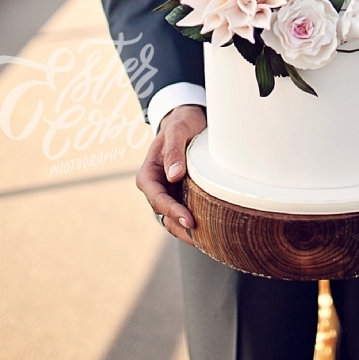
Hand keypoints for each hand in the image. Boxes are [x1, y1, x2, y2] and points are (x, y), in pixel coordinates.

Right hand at [136, 104, 206, 240]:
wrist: (188, 119)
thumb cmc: (181, 122)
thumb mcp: (179, 130)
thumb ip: (174, 150)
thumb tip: (173, 176)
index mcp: (149, 174)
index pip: (157, 199)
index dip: (172, 212)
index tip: (190, 220)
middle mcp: (156, 187)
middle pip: (165, 214)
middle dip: (181, 226)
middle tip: (202, 236)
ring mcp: (168, 192)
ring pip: (173, 219)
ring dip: (187, 230)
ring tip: (207, 240)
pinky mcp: (181, 194)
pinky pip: (184, 213)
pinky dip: (194, 223)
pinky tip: (210, 230)